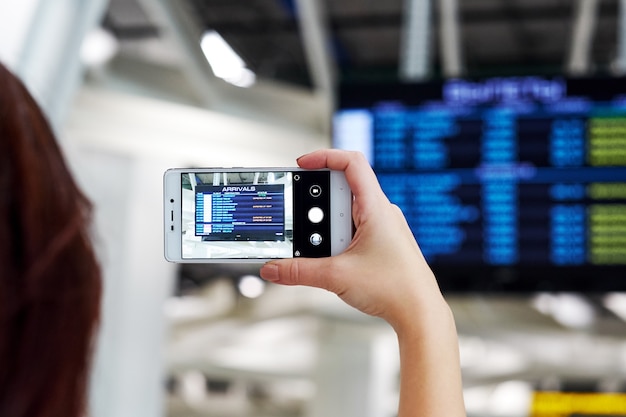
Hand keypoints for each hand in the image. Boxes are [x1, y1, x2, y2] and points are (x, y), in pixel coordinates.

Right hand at [261, 149, 465, 415]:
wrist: (419, 312)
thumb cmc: (395, 289)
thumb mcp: (336, 277)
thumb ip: (299, 271)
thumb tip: (274, 268)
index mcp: (375, 208)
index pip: (352, 163)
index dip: (325, 156)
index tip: (302, 164)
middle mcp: (381, 212)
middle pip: (342, 190)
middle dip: (319, 207)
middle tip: (307, 226)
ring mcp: (382, 227)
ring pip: (346, 213)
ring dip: (328, 229)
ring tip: (326, 251)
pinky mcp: (381, 242)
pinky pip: (353, 230)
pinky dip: (337, 239)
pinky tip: (334, 260)